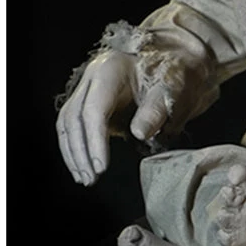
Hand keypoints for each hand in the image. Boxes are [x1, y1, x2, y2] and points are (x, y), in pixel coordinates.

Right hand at [56, 49, 163, 185]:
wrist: (177, 67)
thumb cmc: (174, 77)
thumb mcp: (172, 90)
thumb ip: (156, 110)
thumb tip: (140, 133)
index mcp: (111, 68)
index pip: (94, 108)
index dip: (95, 140)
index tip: (101, 166)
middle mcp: (93, 76)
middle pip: (74, 117)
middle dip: (80, 151)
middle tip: (90, 178)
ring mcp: (89, 88)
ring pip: (67, 123)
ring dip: (74, 153)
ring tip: (85, 178)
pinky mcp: (90, 102)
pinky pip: (74, 127)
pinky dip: (76, 148)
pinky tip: (83, 167)